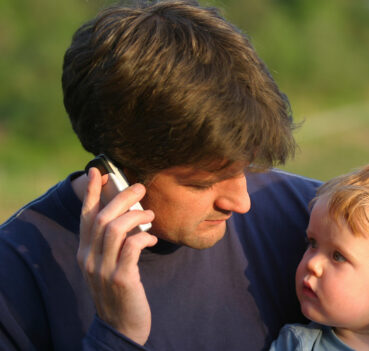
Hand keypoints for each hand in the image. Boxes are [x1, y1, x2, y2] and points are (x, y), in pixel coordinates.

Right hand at [77, 167, 156, 344]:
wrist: (121, 327)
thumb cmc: (121, 291)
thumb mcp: (110, 264)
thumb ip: (113, 243)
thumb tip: (129, 215)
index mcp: (85, 252)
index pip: (85, 216)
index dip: (92, 193)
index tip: (98, 171)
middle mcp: (89, 258)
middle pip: (102, 217)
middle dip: (122, 196)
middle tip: (141, 186)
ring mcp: (103, 269)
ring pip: (114, 228)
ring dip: (136, 215)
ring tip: (151, 214)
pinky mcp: (121, 278)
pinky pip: (131, 247)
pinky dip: (143, 237)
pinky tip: (153, 238)